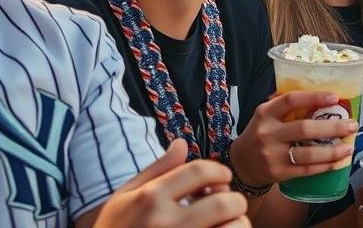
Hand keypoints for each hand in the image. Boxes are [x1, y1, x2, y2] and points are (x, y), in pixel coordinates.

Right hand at [92, 139, 248, 227]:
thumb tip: (182, 143)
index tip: (221, 178)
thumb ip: (157, 170)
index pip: (201, 171)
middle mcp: (165, 223)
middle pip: (224, 202)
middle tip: (227, 204)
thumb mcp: (125, 197)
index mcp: (150, 198)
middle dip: (233, 200)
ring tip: (225, 223)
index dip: (219, 170)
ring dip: (237, 223)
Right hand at [227, 91, 356, 187]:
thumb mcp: (266, 114)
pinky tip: (338, 162)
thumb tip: (320, 91)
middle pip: (304, 129)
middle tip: (352, 125)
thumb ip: (285, 104)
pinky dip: (325, 166)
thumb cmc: (261, 133)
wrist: (242, 164)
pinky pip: (307, 170)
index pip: (290, 100)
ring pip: (308, 153)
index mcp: (265, 113)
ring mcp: (272, 155)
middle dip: (333, 127)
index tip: (335, 97)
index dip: (314, 97)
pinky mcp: (278, 173)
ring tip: (349, 147)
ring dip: (333, 151)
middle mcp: (267, 133)